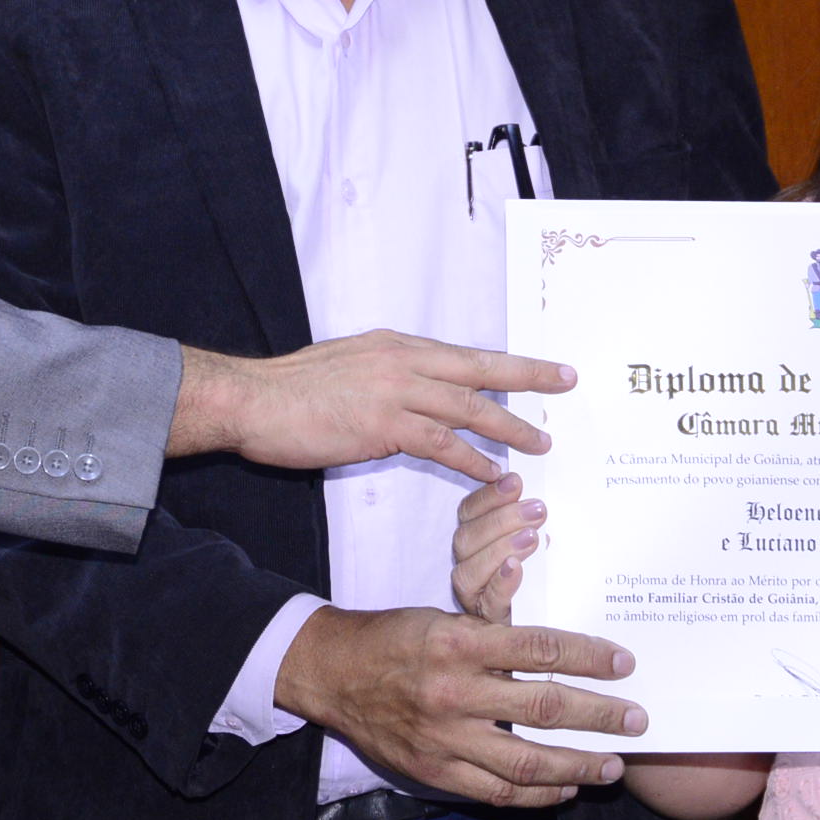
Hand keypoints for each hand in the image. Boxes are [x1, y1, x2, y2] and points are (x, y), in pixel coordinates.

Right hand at [172, 330, 571, 484]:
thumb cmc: (292, 389)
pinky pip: (440, 444)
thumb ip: (386, 375)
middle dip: (529, 376)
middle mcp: (403, 361)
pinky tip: (493, 473)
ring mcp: (394, 391)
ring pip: (469, 408)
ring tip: (541, 444)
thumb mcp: (350, 365)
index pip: (464, 355)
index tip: (540, 367)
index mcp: (396, 346)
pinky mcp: (382, 425)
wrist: (252, 399)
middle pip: (480, 369)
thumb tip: (410, 388)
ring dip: (510, 426)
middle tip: (567, 382)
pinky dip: (470, 459)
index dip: (505, 362)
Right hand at [274, 605, 643, 807]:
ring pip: (526, 760)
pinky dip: (536, 793)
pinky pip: (496, 791)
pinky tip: (564, 788)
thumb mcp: (444, 617)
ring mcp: (444, 737)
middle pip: (544, 707)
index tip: (624, 664)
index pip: (540, 648)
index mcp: (459, 641)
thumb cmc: (397, 638)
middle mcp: (454, 691)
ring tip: (612, 765)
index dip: (588, 657)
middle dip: (599, 716)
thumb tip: (559, 646)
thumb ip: (495, 633)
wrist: (333, 673)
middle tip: (637, 719)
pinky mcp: (434, 771)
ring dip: (577, 765)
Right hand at [452, 470, 543, 621]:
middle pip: (467, 537)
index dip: (490, 495)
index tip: (516, 481)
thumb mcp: (536, 538)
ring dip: (500, 548)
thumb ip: (530, 519)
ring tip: (532, 537)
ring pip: (469, 569)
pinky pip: (489, 601)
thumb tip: (537, 499)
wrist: (549, 617)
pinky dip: (501, 582)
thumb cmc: (540, 573)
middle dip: (502, 519)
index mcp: (474, 539)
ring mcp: (474, 594)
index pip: (469, 512)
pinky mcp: (489, 619)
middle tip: (538, 509)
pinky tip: (517, 568)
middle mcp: (467, 564)